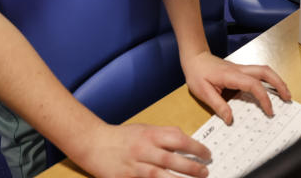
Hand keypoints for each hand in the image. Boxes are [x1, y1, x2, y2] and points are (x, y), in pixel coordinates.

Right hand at [82, 121, 211, 177]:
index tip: (207, 154)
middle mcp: (143, 149)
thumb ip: (164, 135)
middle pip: (171, 160)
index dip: (196, 147)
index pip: (178, 139)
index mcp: (150, 134)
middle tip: (204, 172)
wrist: (93, 143)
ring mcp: (134, 166)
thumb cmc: (122, 136)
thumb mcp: (145, 128)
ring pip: (159, 176)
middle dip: (191, 168)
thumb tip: (186, 142)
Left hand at [182, 51, 290, 124]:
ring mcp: (241, 68)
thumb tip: (230, 119)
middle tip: (288, 97)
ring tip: (284, 93)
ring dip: (276, 80)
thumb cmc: (197, 73)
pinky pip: (258, 73)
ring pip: (264, 70)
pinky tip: (270, 88)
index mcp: (231, 76)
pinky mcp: (240, 70)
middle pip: (265, 72)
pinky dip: (269, 80)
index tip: (269, 111)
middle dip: (279, 84)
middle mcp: (240, 70)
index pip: (254, 85)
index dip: (264, 98)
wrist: (194, 58)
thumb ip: (217, 105)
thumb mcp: (203, 92)